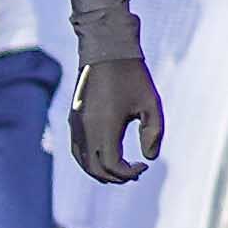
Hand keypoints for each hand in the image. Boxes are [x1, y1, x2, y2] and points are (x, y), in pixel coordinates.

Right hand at [71, 47, 162, 184]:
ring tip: (121, 168)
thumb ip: (153, 134)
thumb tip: (149, 158)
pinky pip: (77, 149)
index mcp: (105, 126)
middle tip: (134, 172)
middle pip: (94, 169)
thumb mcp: (152, 105)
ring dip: (101, 171)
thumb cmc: (132, 77)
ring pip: (82, 161)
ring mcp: (76, 124)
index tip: (144, 165)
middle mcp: (86, 128)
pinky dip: (90, 160)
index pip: (111, 165)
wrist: (106, 51)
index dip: (128, 173)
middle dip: (115, 177)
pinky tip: (106, 156)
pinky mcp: (74, 119)